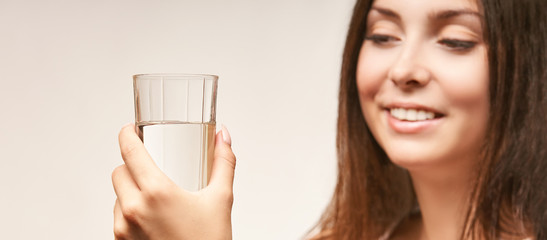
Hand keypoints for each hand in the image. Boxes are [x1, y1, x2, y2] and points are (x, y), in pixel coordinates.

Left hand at [112, 123, 235, 239]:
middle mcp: (134, 209)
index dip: (126, 134)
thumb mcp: (220, 199)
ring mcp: (124, 228)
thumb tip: (223, 136)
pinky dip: (129, 211)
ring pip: (117, 195)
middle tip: (151, 167)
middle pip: (119, 171)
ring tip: (155, 198)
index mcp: (156, 192)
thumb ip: (223, 162)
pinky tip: (151, 217)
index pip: (130, 151)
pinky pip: (118, 216)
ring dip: (130, 190)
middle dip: (132, 165)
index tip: (130, 128)